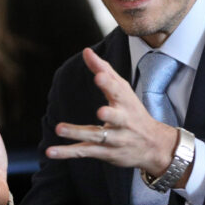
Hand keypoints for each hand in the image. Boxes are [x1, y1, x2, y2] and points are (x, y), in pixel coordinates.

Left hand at [46, 48, 180, 179]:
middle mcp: (123, 121)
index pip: (119, 91)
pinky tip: (51, 151)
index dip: (109, 84)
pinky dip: (67, 152)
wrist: (153, 146)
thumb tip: (86, 51)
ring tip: (59, 128)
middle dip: (109, 115)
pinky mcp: (105, 152)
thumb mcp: (123, 91)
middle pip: (115, 117)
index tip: (99, 75)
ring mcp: (114, 139)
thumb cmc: (133, 112)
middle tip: (101, 111)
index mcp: (127, 102)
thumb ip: (104, 70)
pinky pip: (84, 151)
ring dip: (77, 133)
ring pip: (95, 136)